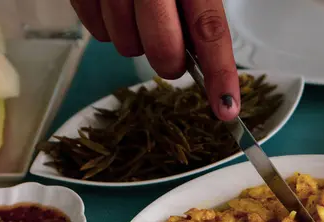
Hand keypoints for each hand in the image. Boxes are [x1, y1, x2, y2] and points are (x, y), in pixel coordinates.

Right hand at [70, 0, 239, 120]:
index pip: (210, 30)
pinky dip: (108, 27)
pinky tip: (115, 5)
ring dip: (135, 40)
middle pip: (163, 50)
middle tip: (170, 50)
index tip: (226, 108)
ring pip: (126, 46)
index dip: (220, 74)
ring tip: (136, 12)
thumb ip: (201, 11)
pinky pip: (97, 33)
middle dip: (169, 62)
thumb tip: (206, 57)